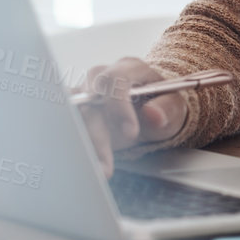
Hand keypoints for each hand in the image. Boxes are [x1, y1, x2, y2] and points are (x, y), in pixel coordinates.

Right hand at [75, 57, 191, 178]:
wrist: (149, 108)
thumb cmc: (161, 104)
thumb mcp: (173, 107)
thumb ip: (166, 109)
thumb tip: (153, 114)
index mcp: (127, 69)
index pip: (114, 79)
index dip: (119, 105)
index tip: (131, 133)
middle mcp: (101, 78)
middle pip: (89, 101)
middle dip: (97, 137)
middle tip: (106, 166)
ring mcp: (84, 94)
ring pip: (73, 116)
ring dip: (83, 146)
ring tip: (97, 170)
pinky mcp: (75, 111)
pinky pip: (66, 126)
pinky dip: (74, 146)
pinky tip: (83, 165)